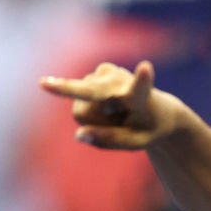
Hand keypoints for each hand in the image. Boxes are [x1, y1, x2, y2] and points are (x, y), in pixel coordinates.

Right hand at [40, 61, 173, 149]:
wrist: (157, 109)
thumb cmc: (148, 128)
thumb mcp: (136, 143)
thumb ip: (110, 141)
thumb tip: (78, 134)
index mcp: (142, 97)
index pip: (141, 88)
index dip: (142, 79)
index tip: (146, 67)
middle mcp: (123, 80)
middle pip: (88, 98)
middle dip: (72, 98)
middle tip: (53, 88)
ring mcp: (108, 73)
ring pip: (81, 109)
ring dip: (94, 118)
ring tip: (116, 115)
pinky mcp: (97, 72)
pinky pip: (78, 102)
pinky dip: (90, 110)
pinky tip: (108, 106)